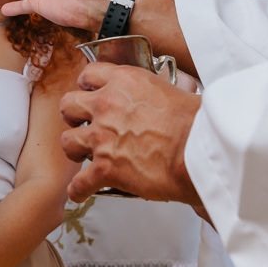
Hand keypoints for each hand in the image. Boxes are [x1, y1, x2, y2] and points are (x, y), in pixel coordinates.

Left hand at [59, 62, 202, 205]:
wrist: (200, 150)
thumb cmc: (197, 124)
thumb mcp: (172, 89)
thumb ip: (153, 94)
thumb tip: (160, 104)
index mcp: (124, 81)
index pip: (90, 74)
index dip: (86, 85)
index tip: (90, 92)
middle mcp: (107, 104)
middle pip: (69, 104)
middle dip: (72, 116)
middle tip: (81, 123)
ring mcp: (102, 136)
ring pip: (68, 141)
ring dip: (74, 150)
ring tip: (82, 156)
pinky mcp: (104, 167)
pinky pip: (80, 182)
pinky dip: (79, 190)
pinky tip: (80, 192)